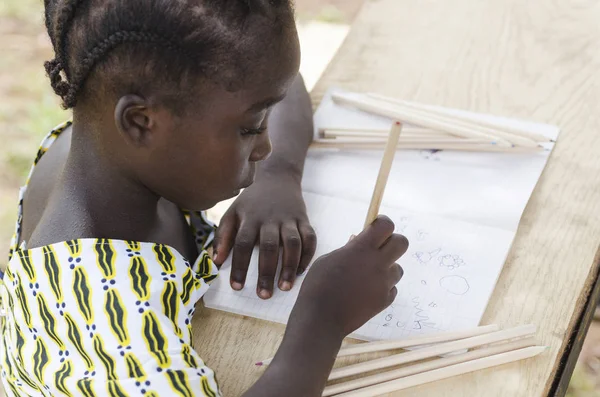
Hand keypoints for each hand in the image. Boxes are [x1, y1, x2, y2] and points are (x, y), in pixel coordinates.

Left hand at [213, 174, 316, 298]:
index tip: (237, 287)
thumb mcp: (232, 213)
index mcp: (250, 217)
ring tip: (285, 287)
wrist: (278, 177)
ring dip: (289, 266)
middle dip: (267, 272)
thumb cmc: (251, 201)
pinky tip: (300, 272)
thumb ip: (222, 237)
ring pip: (293, 243)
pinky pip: (310, 239)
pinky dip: (307, 256)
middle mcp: (270, 218)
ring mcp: (289, 218)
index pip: (242, 243)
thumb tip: (215, 262)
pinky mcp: (304, 219)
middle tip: (264, 295)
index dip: (240, 265)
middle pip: (269, 247)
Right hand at [290, 216, 407, 336]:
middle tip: (378, 248)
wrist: (322, 318)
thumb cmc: (318, 285)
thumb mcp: (328, 259)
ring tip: (367, 276)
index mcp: (362, 249)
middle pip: (402, 243)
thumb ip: (348, 249)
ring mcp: (384, 283)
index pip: (386, 225)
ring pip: (398, 269)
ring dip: (386, 268)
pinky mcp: (385, 300)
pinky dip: (383, 288)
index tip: (375, 226)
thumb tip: (358, 241)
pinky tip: (366, 291)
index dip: (383, 222)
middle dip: (392, 242)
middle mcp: (378, 264)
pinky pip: (392, 288)